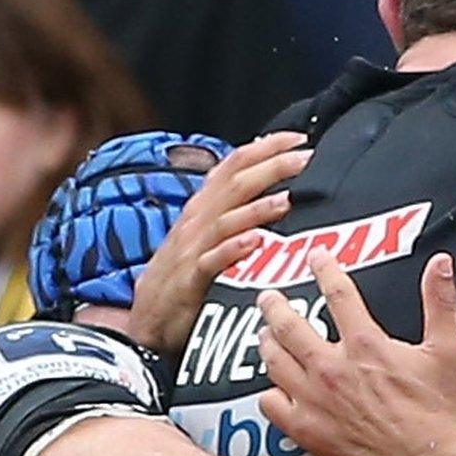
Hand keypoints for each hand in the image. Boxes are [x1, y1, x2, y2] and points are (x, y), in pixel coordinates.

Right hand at [126, 132, 308, 355]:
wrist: (147, 318)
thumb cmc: (183, 274)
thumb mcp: (205, 234)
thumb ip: (233, 209)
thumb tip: (272, 186)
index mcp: (204, 205)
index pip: (234, 164)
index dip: (266, 147)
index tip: (299, 138)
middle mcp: (198, 219)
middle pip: (236, 184)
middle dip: (272, 168)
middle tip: (307, 159)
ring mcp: (193, 248)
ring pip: (226, 219)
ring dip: (257, 208)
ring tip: (287, 199)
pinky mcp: (190, 279)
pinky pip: (213, 261)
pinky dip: (233, 250)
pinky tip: (255, 242)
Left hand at [257, 251, 455, 455]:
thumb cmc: (440, 411)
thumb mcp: (448, 351)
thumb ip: (440, 303)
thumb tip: (441, 264)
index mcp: (365, 343)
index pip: (337, 293)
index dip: (325, 268)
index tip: (316, 256)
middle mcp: (332, 368)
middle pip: (288, 325)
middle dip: (275, 305)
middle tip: (268, 297)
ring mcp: (315, 401)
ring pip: (274, 361)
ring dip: (266, 343)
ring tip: (264, 335)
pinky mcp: (307, 431)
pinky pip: (271, 405)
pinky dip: (269, 393)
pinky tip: (272, 388)